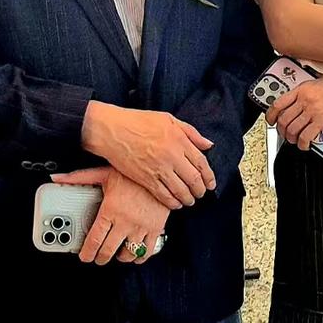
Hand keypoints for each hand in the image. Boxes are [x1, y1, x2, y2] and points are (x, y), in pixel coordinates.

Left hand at [52, 168, 169, 266]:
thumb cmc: (132, 173)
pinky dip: (140, 257)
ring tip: (117, 254)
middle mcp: (125, 222)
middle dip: (101, 258)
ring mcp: (141, 227)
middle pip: (109, 250)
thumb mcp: (103, 173)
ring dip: (121, 258)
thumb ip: (78, 178)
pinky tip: (136, 255)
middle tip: (98, 258)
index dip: (88, 252)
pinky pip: (147, 251)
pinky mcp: (156, 228)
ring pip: (128, 254)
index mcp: (110, 210)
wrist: (160, 172)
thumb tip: (57, 178)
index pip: (95, 239)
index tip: (85, 257)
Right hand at [81, 100, 214, 208]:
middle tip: (201, 193)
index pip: (201, 163)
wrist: (111, 130)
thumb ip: (191, 132)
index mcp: (179, 140)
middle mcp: (171, 156)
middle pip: (194, 179)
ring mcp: (158, 169)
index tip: (211, 183)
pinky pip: (164, 195)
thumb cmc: (137, 122)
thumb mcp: (168, 119)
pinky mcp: (145, 179)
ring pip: (181, 190)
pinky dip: (172, 202)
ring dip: (188, 199)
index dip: (209, 176)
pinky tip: (175, 204)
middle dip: (201, 190)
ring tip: (190, 200)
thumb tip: (208, 144)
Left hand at [268, 72, 322, 151]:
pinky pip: (306, 136)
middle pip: (284, 120)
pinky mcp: (322, 121)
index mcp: (302, 89)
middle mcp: (305, 100)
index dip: (270, 115)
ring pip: (292, 130)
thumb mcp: (319, 82)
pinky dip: (303, 144)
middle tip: (285, 134)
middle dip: (282, 131)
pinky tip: (305, 145)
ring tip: (295, 140)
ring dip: (291, 139)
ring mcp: (313, 111)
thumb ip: (307, 92)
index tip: (271, 120)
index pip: (278, 104)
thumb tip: (300, 101)